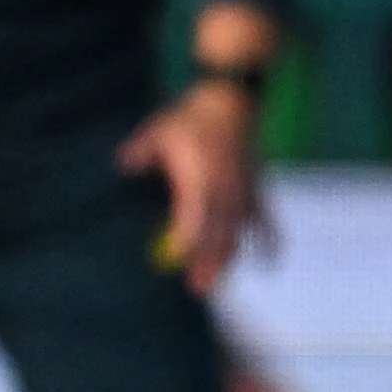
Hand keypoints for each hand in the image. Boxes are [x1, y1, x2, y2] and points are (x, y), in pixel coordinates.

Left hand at [122, 83, 268, 291]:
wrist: (231, 102)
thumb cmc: (189, 118)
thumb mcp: (159, 131)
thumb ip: (142, 151)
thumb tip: (123, 166)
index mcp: (201, 177)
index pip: (195, 216)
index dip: (189, 240)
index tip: (179, 260)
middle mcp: (225, 188)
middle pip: (218, 232)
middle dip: (209, 262)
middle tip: (198, 289)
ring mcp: (244, 190)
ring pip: (239, 232)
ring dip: (230, 258)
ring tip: (218, 284)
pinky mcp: (256, 188)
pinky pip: (264, 220)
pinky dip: (267, 242)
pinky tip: (269, 264)